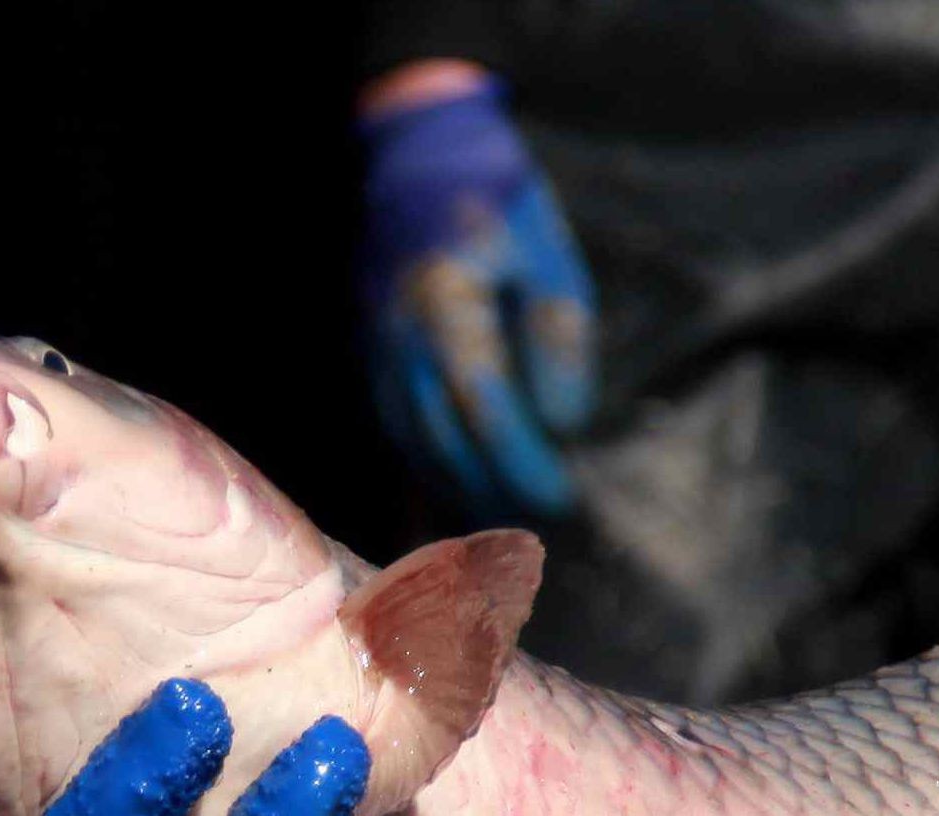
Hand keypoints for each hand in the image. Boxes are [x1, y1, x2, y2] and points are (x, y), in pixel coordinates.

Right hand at [358, 62, 597, 521]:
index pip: (480, 399)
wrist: (418, 160)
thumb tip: (563, 425)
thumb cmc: (499, 204)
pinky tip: (465, 510)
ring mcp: (377, 355)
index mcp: (444, 300)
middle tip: (544, 527)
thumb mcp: (549, 254)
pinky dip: (431, 477)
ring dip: (461, 494)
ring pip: (414, 446)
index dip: (519, 458)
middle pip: (442, 438)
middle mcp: (399, 337)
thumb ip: (557, 338)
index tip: (560, 497)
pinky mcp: (374, 367)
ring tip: (512, 533)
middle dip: (493, 491)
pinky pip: (400, 438)